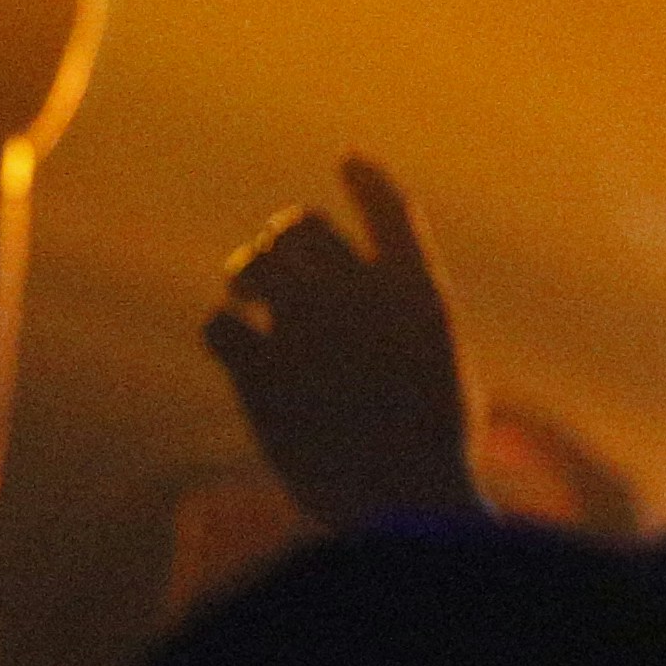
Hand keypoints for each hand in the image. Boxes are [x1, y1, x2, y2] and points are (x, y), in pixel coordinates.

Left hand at [205, 157, 474, 529]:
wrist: (405, 503)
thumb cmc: (435, 455)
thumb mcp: (445, 377)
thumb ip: (407, 330)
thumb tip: (373, 311)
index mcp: (418, 293)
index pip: (390, 207)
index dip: (365, 180)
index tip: (349, 162)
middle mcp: (360, 295)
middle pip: (300, 228)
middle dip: (283, 242)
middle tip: (271, 269)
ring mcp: (308, 328)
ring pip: (254, 263)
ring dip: (247, 276)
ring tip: (246, 297)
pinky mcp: (262, 372)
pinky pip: (220, 324)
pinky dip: (225, 332)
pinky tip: (233, 348)